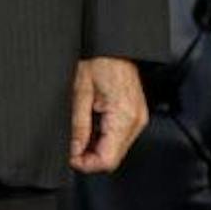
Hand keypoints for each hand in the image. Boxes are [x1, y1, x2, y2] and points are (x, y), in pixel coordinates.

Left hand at [68, 56, 148, 173]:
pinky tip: (95, 125)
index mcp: (123, 116)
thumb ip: (78, 126)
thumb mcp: (80, 93)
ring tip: (83, 131)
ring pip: (117, 151)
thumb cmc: (99, 60)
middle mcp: (136, 120)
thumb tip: (74, 150)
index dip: (86, 164)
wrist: (114, 45)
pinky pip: (122, 138)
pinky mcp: (137, 114)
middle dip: (90, 157)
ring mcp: (139, 118)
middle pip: (113, 159)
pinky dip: (106, 138)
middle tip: (73, 146)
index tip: (71, 157)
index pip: (107, 160)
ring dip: (97, 148)